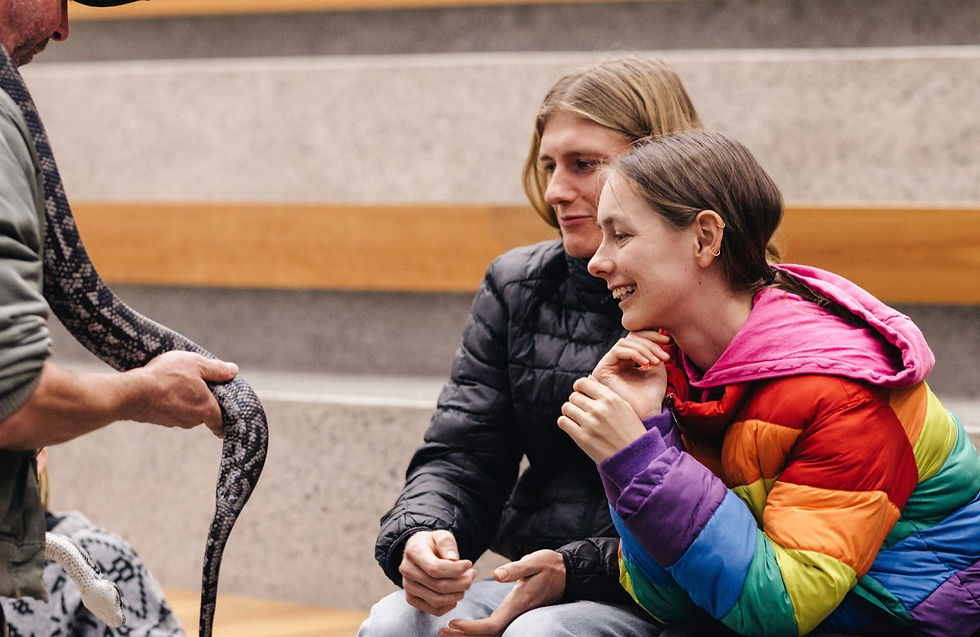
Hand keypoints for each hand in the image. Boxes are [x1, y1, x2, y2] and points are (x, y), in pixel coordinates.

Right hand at [128, 351, 237, 437]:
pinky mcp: (158, 419)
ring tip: (179, 382)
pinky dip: (171, 402)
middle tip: (201, 385)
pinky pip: (171, 411)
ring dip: (186, 401)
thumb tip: (233, 370)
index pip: (221, 422)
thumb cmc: (167, 376)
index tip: (225, 419)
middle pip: (204, 414)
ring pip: (187, 412)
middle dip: (204, 402)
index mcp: (206, 408)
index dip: (225, 420)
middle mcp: (191, 420)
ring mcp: (173, 421)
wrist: (132, 392)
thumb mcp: (197, 364)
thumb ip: (217, 369)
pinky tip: (164, 388)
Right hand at [399, 530, 476, 615]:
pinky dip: (449, 605)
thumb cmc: (432, 543)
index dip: (456, 570)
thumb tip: (453, 559)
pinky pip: (433, 610)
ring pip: (437, 600)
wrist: (418, 552)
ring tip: (466, 583)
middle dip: (462, 583)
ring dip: (457, 594)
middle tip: (472, 575)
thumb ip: (447, 543)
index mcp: (413, 552)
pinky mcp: (411, 598)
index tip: (469, 564)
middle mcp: (407, 570)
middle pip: (439, 586)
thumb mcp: (441, 535)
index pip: (436, 568)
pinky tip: (456, 594)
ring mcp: (408, 586)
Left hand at [439, 550, 564, 635]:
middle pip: (488, 636)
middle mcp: (516, 615)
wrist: (565, 572)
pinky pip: (495, 628)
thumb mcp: (533, 561)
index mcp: (518, 604)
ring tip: (448, 631)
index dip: (470, 628)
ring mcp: (516, 616)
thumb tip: (497, 575)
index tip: (452, 622)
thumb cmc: (548, 565)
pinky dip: (478, 630)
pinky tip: (465, 626)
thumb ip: (515, 569)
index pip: (491, 626)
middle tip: (442, 631)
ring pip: (491, 634)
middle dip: (464, 636)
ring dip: (469, 635)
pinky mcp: (515, 613)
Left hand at [559, 376, 648, 463]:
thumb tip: (588, 378)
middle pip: (573, 395)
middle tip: (581, 409)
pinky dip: (565, 422)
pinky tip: (573, 426)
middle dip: (576, 401)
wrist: (635, 457)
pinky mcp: (582, 438)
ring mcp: (590, 423)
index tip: (581, 393)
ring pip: (566, 407)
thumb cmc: (631, 432)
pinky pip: (563, 422)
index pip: (583, 382)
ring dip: (569, 411)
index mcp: (611, 399)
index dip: (579, 387)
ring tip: (577, 417)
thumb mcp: (624, 407)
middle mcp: (599, 409)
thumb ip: (605, 392)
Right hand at [590, 331, 668, 419]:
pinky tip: (646, 364)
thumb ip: (653, 351)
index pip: (635, 339)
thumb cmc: (652, 395)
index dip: (651, 336)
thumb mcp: (657, 368)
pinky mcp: (602, 369)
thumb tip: (656, 333)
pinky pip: (617, 351)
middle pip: (630, 339)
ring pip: (624, 343)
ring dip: (644, 349)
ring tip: (657, 362)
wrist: (647, 413)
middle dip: (649, 344)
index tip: (667, 341)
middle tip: (664, 355)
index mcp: (627, 360)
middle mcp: (615, 361)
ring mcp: (607, 365)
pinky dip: (634, 354)